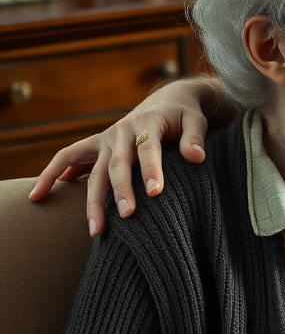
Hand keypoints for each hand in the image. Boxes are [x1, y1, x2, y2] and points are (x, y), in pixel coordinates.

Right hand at [28, 75, 218, 236]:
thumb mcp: (196, 120)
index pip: (148, 148)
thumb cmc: (184, 115)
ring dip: (92, 201)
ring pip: (93, 171)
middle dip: (121, 191)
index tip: (155, 193)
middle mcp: (122, 131)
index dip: (151, 169)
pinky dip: (51, 174)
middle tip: (127, 216)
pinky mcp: (97, 146)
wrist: (167, 101)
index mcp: (148, 123)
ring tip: (96, 231)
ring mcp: (106, 139)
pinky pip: (67, 158)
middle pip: (117, 164)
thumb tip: (197, 157)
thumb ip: (195, 138)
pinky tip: (38, 196)